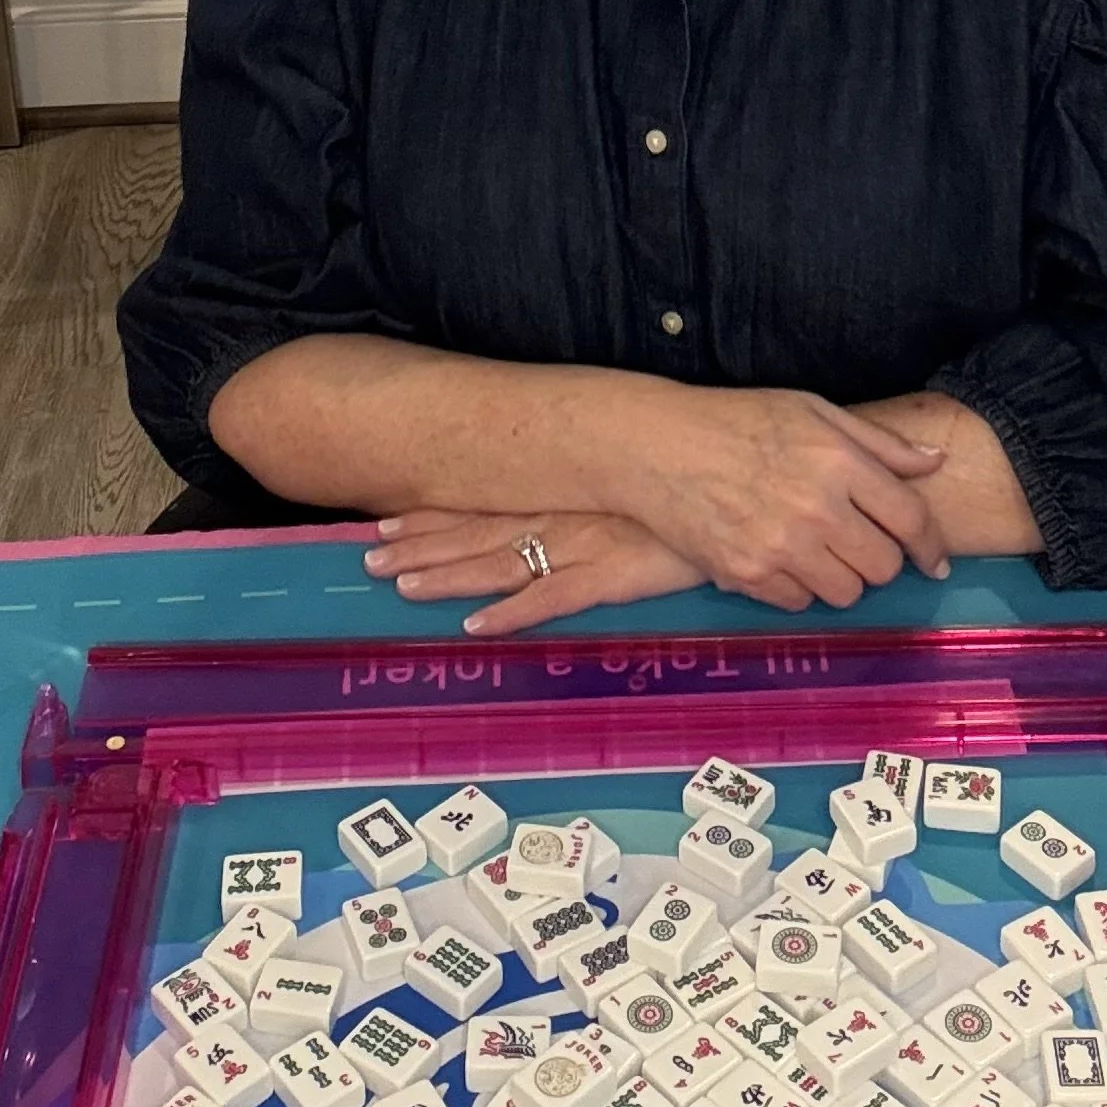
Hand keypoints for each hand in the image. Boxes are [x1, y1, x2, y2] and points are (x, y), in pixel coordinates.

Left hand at [365, 509, 703, 635]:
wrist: (736, 487)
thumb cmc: (683, 484)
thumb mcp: (626, 480)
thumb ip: (590, 494)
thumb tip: (557, 509)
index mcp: (560, 492)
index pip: (482, 506)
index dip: (431, 519)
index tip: (386, 525)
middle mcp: (561, 515)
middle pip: (477, 534)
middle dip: (422, 548)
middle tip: (369, 561)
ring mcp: (583, 545)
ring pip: (499, 564)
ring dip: (448, 576)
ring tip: (402, 587)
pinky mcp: (612, 575)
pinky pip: (551, 598)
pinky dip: (511, 612)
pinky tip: (474, 625)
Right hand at [612, 383, 950, 610]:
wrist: (658, 446)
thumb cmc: (738, 420)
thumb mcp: (812, 410)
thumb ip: (878, 443)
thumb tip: (936, 462)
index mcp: (838, 461)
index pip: (910, 519)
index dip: (930, 545)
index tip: (933, 560)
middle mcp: (817, 508)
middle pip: (883, 566)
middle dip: (879, 559)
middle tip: (857, 543)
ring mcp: (781, 546)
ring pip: (845, 593)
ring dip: (841, 578)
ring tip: (816, 550)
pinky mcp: (747, 574)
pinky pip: (799, 603)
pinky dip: (798, 587)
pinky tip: (780, 558)